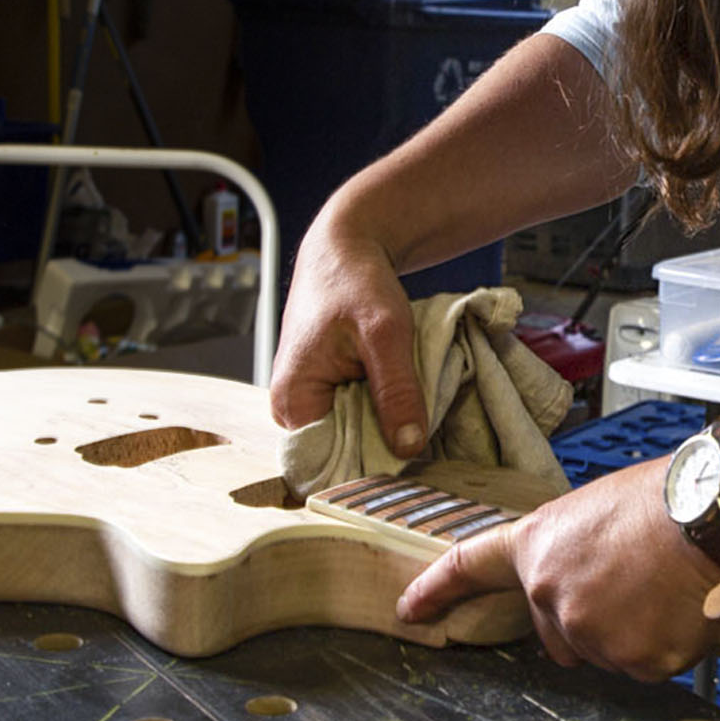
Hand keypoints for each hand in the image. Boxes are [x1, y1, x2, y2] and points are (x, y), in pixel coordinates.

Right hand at [269, 211, 426, 451]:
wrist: (347, 249)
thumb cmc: (356, 282)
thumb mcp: (386, 334)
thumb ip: (397, 392)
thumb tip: (409, 448)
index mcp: (293, 401)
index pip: (328, 464)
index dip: (369, 470)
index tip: (410, 471)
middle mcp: (293, 409)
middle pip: (343, 454)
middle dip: (383, 450)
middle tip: (426, 443)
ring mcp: (311, 402)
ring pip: (356, 436)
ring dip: (388, 430)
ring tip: (419, 420)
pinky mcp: (328, 393)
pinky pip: (360, 418)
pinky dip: (385, 413)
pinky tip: (406, 404)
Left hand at [397, 461, 719, 679]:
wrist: (710, 510)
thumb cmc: (666, 498)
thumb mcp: (596, 511)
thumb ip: (573, 553)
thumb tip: (589, 581)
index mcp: (538, 546)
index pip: (470, 567)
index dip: (436, 589)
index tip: (410, 609)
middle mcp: (550, 593)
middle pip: (557, 636)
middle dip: (591, 622)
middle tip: (634, 584)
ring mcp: (589, 631)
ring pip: (606, 653)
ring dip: (634, 632)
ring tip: (663, 586)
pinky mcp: (632, 659)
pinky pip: (646, 666)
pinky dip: (666, 645)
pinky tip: (679, 607)